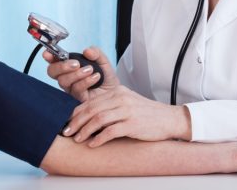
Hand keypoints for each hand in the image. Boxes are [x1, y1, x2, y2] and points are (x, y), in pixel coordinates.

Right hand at [44, 47, 118, 101]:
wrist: (115, 93)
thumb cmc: (106, 78)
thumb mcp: (103, 61)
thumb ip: (96, 53)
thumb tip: (87, 51)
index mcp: (70, 66)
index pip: (54, 61)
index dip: (49, 57)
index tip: (48, 54)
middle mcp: (67, 78)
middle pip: (52, 72)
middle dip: (62, 66)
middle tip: (76, 64)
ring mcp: (70, 89)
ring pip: (63, 81)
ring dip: (77, 74)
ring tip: (91, 70)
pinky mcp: (77, 99)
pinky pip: (76, 89)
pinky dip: (86, 81)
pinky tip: (96, 77)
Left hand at [63, 85, 190, 145]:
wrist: (169, 119)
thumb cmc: (146, 114)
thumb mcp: (127, 103)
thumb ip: (110, 105)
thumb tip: (88, 116)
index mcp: (117, 92)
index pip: (91, 101)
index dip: (76, 112)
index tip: (67, 122)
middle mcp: (121, 99)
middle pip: (91, 109)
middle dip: (76, 122)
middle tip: (67, 131)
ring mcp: (127, 111)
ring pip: (98, 119)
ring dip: (85, 130)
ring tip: (78, 139)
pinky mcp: (133, 124)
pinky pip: (111, 131)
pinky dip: (99, 138)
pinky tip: (93, 144)